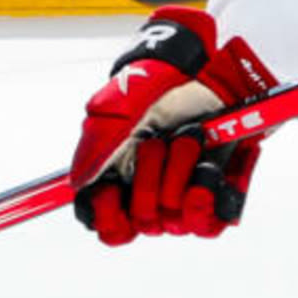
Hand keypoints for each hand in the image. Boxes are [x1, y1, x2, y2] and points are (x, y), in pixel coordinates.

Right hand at [67, 7, 277, 244]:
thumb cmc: (154, 88)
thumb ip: (95, 150)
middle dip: (149, 180)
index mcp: (120, 181)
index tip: (110, 190)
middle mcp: (152, 194)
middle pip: (144, 222)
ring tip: (187, 140)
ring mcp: (184, 195)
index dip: (109, 218)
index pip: (110, 228)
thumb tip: (79, 186)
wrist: (200, 69)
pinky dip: (208, 195)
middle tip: (155, 143)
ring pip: (177, 221)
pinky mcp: (218, 193)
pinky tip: (207, 167)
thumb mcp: (115, 112)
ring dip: (179, 176)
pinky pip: (212, 222)